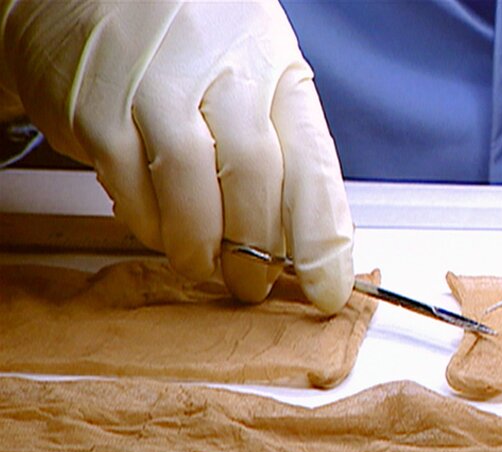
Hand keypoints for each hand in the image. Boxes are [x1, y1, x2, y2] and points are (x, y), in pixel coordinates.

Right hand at [0, 0, 353, 312]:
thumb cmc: (185, 39)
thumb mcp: (254, 72)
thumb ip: (281, 146)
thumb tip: (302, 236)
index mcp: (274, 68)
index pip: (313, 165)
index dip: (323, 239)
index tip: (328, 289)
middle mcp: (222, 73)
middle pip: (256, 183)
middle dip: (257, 253)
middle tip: (253, 284)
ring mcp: (156, 92)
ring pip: (193, 197)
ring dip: (202, 251)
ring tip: (206, 267)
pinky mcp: (99, 114)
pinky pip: (134, 195)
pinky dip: (152, 228)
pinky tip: (162, 229)